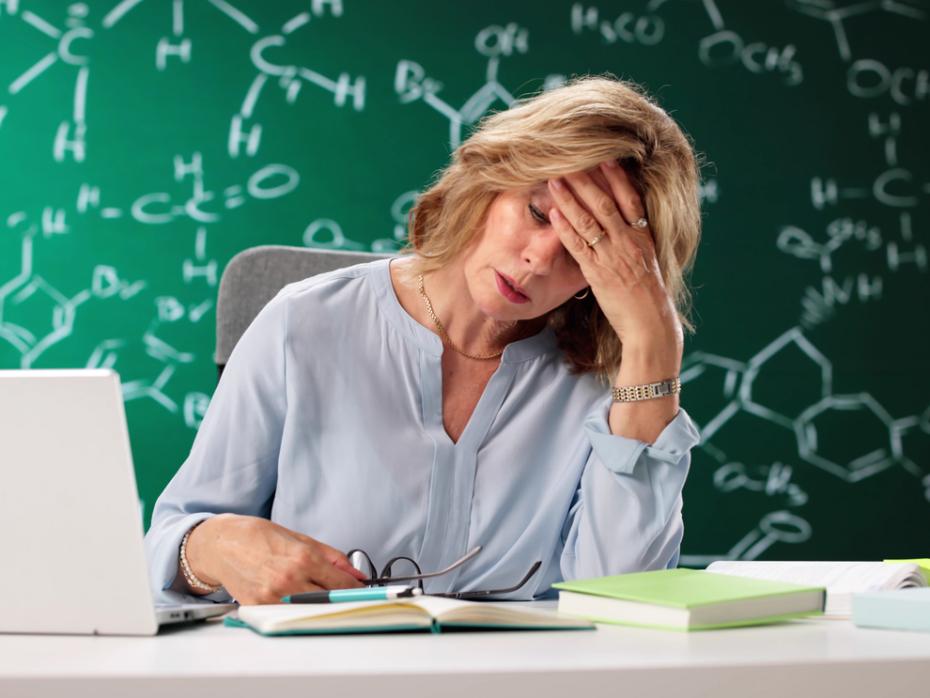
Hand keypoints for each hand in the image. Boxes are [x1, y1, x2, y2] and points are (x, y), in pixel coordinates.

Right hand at [185, 514, 366, 603]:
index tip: (362, 591)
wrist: (222, 544)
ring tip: (321, 598)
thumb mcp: (301, 538)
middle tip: (347, 597)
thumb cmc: (258, 537)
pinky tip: (297, 601)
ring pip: (309, 610)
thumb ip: (332, 557)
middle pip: (329, 600)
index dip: (355, 589)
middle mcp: (290, 579)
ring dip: (320, 607)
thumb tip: (355, 572)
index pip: (341, 583)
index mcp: (304, 558)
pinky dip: (297, 610)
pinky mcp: (260, 607)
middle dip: (341, 599)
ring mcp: (274, 596)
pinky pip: (287, 614)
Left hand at [547, 160, 681, 347]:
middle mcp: (629, 241)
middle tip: (569, 161)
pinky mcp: (598, 272)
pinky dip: (565, 228)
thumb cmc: (647, 296)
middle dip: (586, 181)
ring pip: (589, 220)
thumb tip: (624, 229)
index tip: (606, 158)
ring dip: (569, 199)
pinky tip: (553, 214)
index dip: (618, 178)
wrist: (650, 322)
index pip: (632, 200)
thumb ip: (634, 243)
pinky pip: (578, 245)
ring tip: (554, 181)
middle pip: (605, 203)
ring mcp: (613, 255)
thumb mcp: (647, 262)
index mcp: (644, 236)